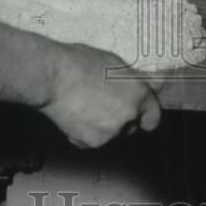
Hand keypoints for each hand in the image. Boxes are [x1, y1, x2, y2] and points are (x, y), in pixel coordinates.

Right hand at [41, 42, 160, 147]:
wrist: (52, 77)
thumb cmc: (78, 63)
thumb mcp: (113, 63)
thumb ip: (130, 80)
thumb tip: (141, 86)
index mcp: (138, 94)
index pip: (153, 115)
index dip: (146, 116)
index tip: (143, 118)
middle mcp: (129, 115)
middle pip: (131, 126)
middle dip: (122, 119)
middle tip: (103, 105)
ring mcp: (110, 132)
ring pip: (111, 134)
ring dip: (103, 125)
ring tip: (84, 106)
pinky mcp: (90, 142)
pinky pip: (91, 140)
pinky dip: (85, 133)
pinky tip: (75, 115)